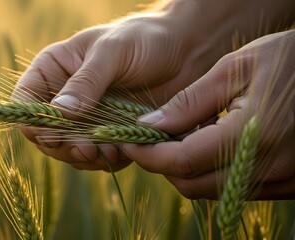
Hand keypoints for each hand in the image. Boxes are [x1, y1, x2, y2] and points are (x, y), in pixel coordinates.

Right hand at [12, 5, 224, 170]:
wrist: (185, 50)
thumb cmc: (144, 38)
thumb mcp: (112, 51)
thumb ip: (86, 82)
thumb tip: (60, 113)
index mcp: (54, 70)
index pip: (25, 101)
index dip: (31, 120)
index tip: (49, 131)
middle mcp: (65, 97)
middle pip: (45, 133)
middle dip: (61, 145)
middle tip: (85, 148)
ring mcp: (87, 118)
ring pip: (69, 150)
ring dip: (84, 156)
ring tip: (106, 151)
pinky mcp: (109, 134)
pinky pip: (97, 156)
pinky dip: (105, 160)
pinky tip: (120, 152)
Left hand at [124, 30, 294, 198]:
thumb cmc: (286, 59)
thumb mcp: (234, 69)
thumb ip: (189, 102)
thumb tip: (149, 124)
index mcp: (251, 133)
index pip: (180, 161)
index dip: (147, 154)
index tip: (128, 141)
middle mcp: (266, 165)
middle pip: (191, 184)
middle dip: (163, 164)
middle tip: (153, 138)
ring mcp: (281, 179)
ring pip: (211, 190)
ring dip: (186, 169)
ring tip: (184, 135)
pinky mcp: (288, 183)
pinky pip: (234, 188)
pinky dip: (212, 172)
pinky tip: (212, 143)